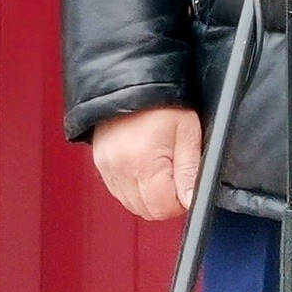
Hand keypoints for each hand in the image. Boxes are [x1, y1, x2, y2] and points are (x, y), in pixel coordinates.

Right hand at [90, 105, 202, 220]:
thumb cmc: (162, 103)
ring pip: (132, 205)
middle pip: (147, 211)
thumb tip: (191, 201)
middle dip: (164, 200)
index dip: (180, 201)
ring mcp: (107, 166)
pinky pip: (120, 192)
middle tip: (174, 174)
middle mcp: (120, 168)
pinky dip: (134, 187)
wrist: (130, 80)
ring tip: (158, 168)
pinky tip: (143, 167)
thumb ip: (190, 171)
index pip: (163, 208)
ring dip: (148, 196)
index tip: (185, 183)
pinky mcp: (100, 164)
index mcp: (143, 161)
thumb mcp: (187, 132)